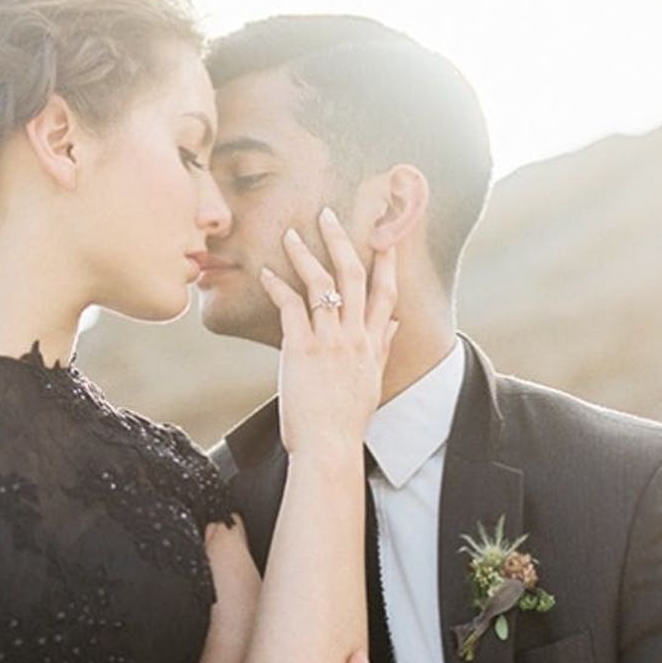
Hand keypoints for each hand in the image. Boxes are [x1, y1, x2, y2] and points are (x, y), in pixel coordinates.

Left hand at [260, 208, 398, 457]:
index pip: (385, 292)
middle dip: (342, 241)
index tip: (383, 233)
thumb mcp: (371, 383)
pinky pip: (291, 307)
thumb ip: (381, 348)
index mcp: (372, 345)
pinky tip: (266, 273)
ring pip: (321, 284)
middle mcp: (354, 337)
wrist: (329, 447)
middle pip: (354, 276)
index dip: (386, 260)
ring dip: (305, 254)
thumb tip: (394, 323)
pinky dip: (278, 286)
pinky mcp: (302, 349)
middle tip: (328, 214)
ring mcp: (329, 341)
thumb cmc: (345, 421)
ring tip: (290, 234)